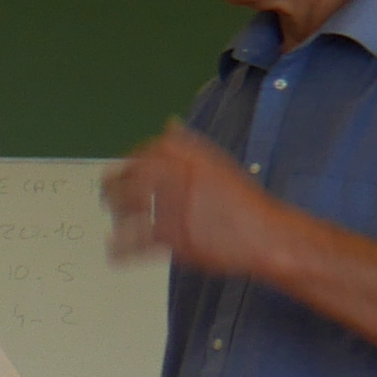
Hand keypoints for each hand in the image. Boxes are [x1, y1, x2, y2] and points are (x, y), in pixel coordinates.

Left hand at [102, 125, 290, 278]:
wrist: (267, 235)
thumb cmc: (244, 203)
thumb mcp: (219, 163)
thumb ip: (189, 146)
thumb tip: (169, 124)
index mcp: (188, 157)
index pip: (143, 154)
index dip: (128, 163)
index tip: (122, 172)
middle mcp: (176, 177)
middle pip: (128, 178)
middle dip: (113, 189)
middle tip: (108, 198)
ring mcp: (172, 208)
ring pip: (126, 208)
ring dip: (117, 215)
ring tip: (117, 222)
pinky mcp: (172, 238)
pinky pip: (134, 245)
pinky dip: (120, 251)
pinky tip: (115, 252)